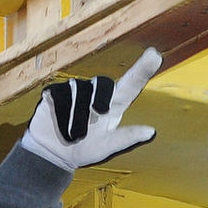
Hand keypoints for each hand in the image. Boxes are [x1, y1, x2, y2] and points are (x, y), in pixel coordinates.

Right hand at [20, 48, 160, 171]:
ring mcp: (75, 89)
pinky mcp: (55, 91)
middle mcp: (96, 93)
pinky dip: (60, 115)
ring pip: (79, 93)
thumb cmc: (85, 149)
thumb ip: (126, 138)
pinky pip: (59, 97)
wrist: (53, 152)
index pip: (131, 85)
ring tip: (74, 134)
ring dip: (77, 118)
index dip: (142, 70)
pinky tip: (60, 124)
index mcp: (114, 105)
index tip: (154, 55)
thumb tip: (151, 131)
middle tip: (90, 127)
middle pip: (103, 84)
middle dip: (98, 104)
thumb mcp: (107, 147)